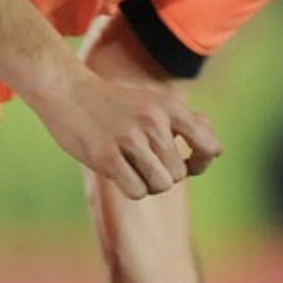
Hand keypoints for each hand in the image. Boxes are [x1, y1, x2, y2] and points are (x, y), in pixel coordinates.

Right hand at [24, 61, 220, 198]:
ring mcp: (129, 138)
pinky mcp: (106, 155)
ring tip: (131, 169)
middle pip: (178, 174)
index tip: (187, 162)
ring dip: (147, 184)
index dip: (201, 162)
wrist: (67, 91)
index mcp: (169, 107)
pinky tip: (118, 172)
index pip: (209, 147)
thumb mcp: (154, 102)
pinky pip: (136, 191)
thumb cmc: (113, 103)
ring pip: (160, 185)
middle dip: (162, 175)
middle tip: (142, 162)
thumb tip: (216, 151)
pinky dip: (130, 188)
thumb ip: (186, 122)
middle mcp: (153, 121)